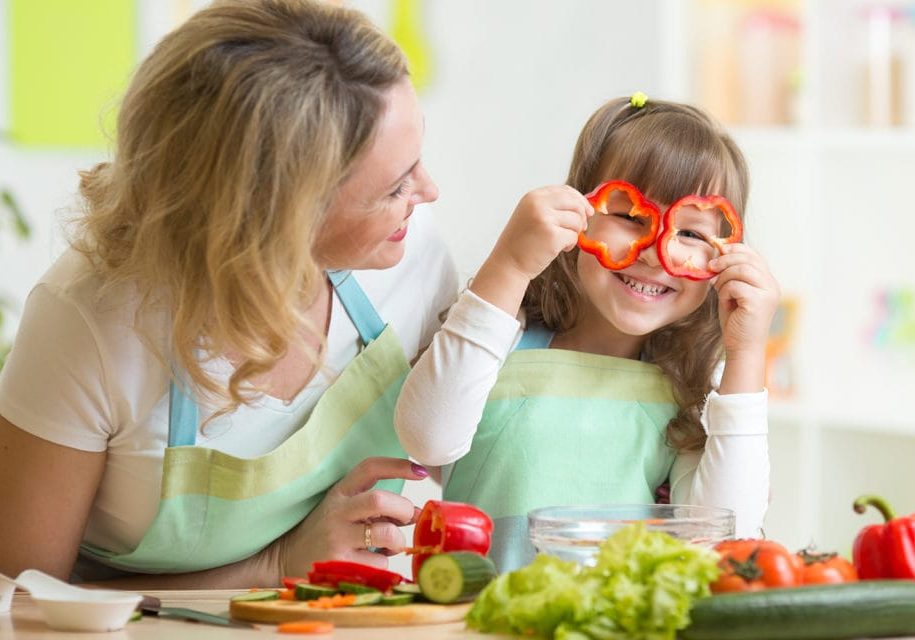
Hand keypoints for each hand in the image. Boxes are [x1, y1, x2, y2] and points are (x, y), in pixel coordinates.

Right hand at [271, 457, 426, 579]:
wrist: (285, 559)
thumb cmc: (325, 532)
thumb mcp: (343, 509)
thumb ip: (376, 507)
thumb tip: (416, 513)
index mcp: (340, 492)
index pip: (369, 468)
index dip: (397, 465)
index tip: (420, 471)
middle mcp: (337, 512)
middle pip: (380, 499)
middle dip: (403, 508)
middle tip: (408, 518)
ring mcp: (337, 538)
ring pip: (386, 534)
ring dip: (398, 541)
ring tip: (390, 545)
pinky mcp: (339, 564)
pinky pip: (379, 562)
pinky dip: (385, 563)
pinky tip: (371, 562)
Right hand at [490, 185, 591, 281]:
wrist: (507, 264)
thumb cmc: (522, 243)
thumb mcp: (531, 215)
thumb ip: (551, 206)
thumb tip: (584, 206)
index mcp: (533, 196)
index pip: (565, 190)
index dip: (579, 200)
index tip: (587, 211)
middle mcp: (538, 204)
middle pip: (575, 203)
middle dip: (582, 217)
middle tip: (580, 229)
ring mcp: (544, 219)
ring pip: (577, 221)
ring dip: (574, 233)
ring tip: (562, 242)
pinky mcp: (552, 236)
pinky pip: (574, 236)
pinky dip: (570, 244)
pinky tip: (559, 249)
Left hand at [709, 244, 780, 392]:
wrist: (741, 347)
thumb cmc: (735, 321)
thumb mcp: (732, 292)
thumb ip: (730, 273)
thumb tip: (719, 249)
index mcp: (767, 280)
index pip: (753, 254)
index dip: (734, 249)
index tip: (717, 252)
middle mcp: (772, 285)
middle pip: (747, 258)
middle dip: (724, 260)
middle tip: (710, 268)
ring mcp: (768, 293)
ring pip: (741, 270)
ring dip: (724, 278)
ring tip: (719, 290)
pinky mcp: (760, 302)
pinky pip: (736, 285)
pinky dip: (725, 292)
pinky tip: (726, 302)